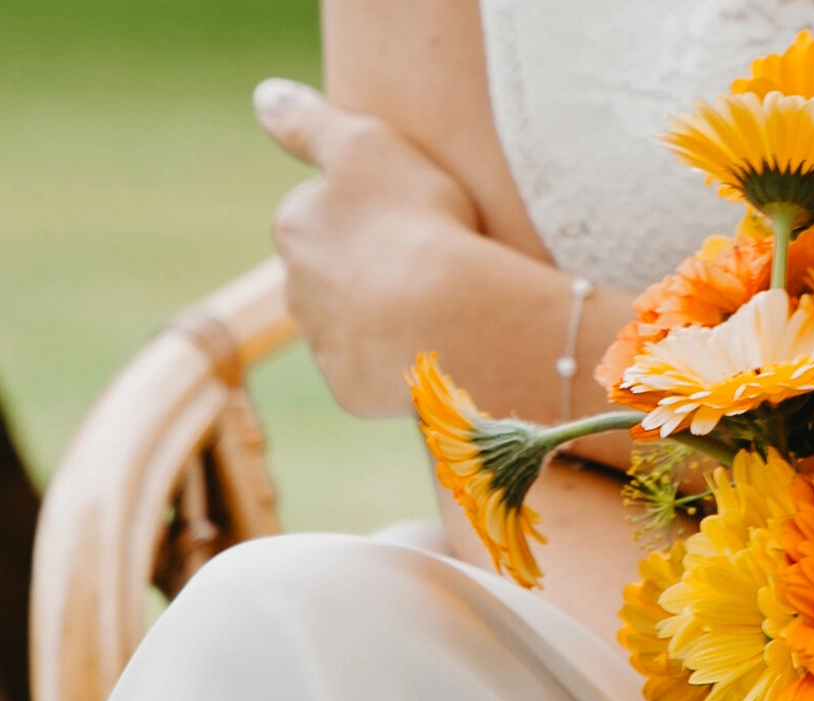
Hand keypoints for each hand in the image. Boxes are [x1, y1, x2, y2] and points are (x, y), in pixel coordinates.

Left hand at [253, 77, 486, 416]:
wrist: (448, 321)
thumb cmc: (414, 224)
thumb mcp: (365, 145)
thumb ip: (308, 121)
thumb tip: (265, 97)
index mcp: (295, 226)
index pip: (320, 214)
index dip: (367, 213)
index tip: (408, 217)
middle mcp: (295, 287)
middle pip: (330, 273)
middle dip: (367, 269)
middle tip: (426, 263)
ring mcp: (323, 343)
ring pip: (350, 324)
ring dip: (382, 317)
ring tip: (438, 310)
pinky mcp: (351, 390)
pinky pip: (374, 372)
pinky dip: (398, 362)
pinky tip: (435, 349)